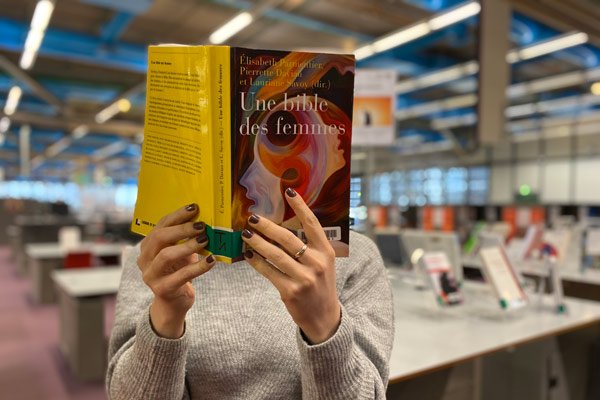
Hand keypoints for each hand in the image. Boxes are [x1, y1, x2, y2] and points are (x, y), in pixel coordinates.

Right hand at [137, 203, 215, 337]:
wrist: (174, 302)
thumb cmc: (179, 271)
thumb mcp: (181, 252)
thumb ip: (186, 237)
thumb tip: (204, 218)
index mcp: (147, 246)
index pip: (160, 225)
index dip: (177, 216)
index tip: (195, 208)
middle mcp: (144, 259)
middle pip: (160, 238)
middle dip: (182, 229)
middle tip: (201, 226)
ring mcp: (151, 275)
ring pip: (166, 255)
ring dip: (188, 246)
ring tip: (205, 240)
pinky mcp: (162, 289)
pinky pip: (181, 276)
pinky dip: (198, 267)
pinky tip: (211, 260)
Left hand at [242, 188, 340, 343]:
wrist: (324, 317)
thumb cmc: (320, 285)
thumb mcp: (323, 263)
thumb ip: (309, 246)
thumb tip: (281, 227)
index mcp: (326, 252)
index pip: (312, 224)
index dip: (300, 206)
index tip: (288, 191)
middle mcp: (317, 263)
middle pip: (288, 238)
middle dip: (268, 226)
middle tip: (253, 217)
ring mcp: (304, 278)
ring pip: (275, 254)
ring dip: (258, 243)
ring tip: (246, 234)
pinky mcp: (290, 291)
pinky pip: (269, 272)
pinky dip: (256, 262)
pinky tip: (248, 255)